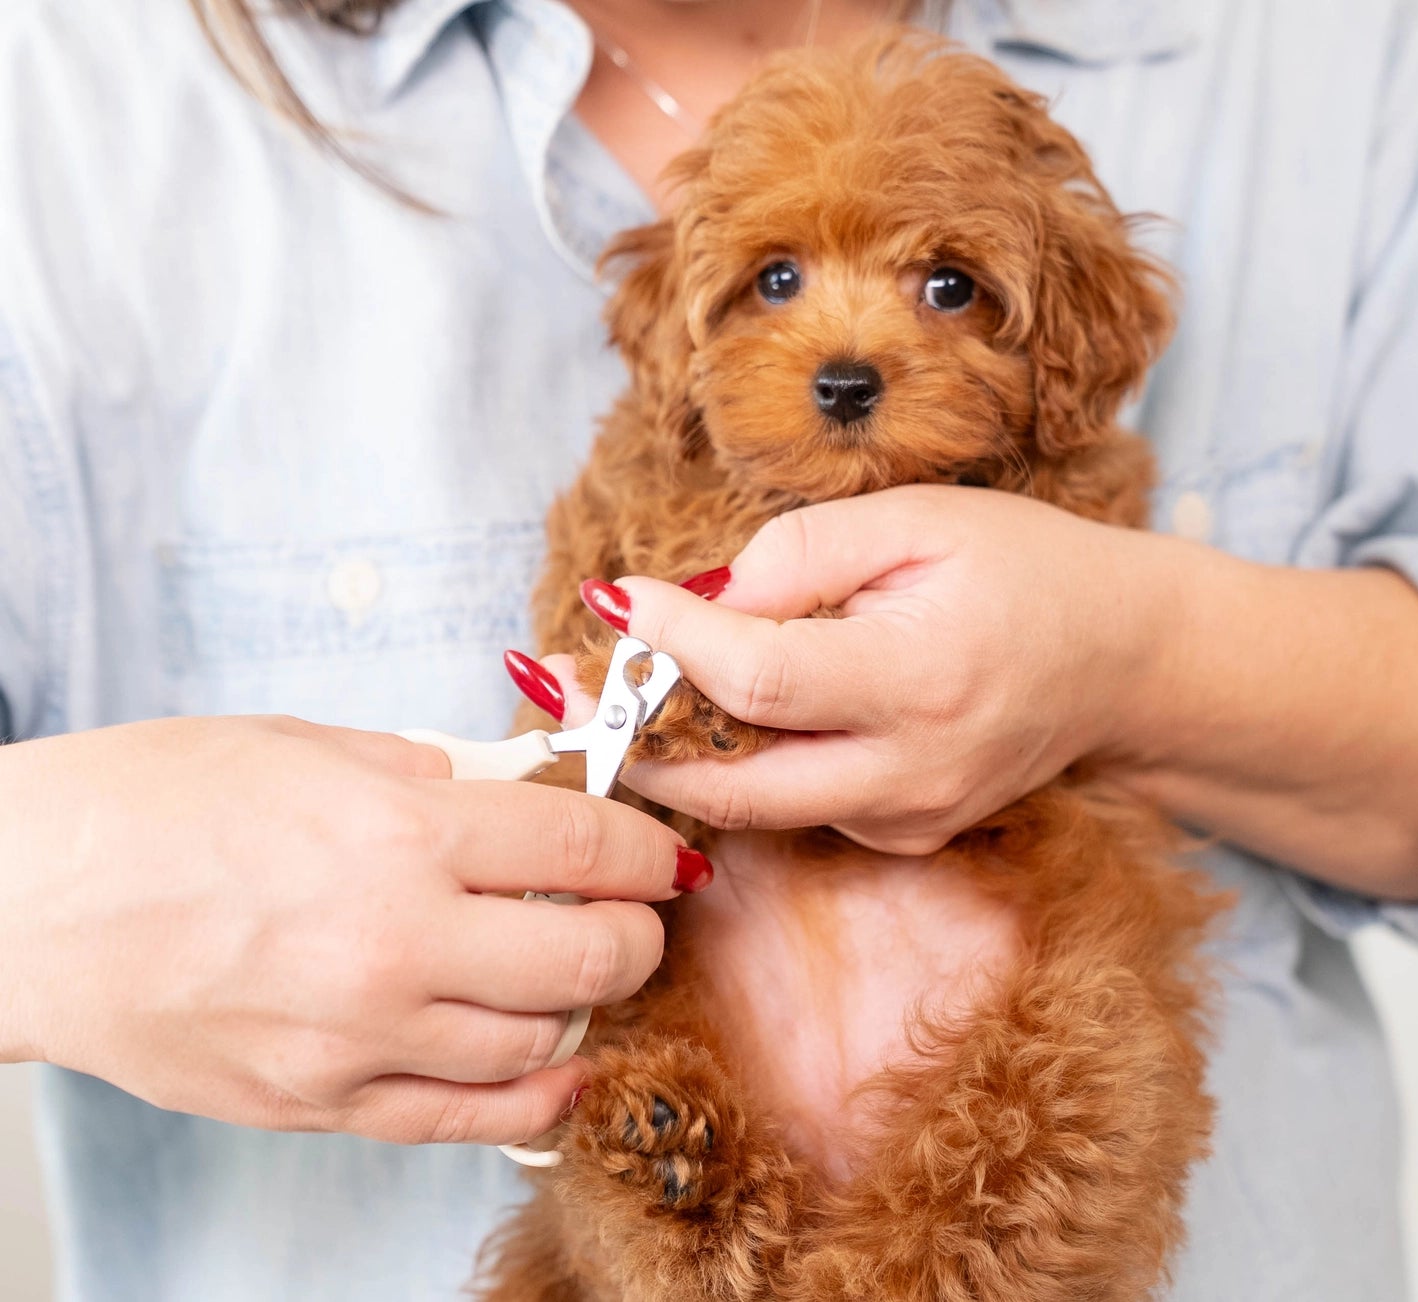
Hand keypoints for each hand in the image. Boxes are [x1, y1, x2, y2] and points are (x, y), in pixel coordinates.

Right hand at [0, 715, 703, 1143]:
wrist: (26, 900)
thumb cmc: (154, 803)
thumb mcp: (310, 747)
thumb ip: (432, 775)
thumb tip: (514, 790)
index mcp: (398, 832)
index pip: (582, 848)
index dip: (645, 849)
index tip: (660, 852)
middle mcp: (393, 944)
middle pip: (589, 959)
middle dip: (638, 935)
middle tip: (636, 915)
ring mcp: (359, 1039)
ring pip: (540, 1045)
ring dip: (583, 1006)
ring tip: (574, 971)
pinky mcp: (320, 1103)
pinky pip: (465, 1119)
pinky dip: (533, 1095)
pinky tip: (555, 1066)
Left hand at [549, 485, 1178, 853]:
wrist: (1120, 657)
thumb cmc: (1023, 567)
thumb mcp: (917, 520)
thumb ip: (801, 555)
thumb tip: (699, 602)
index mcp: (922, 678)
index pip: (761, 679)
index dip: (672, 642)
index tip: (613, 597)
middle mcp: (914, 770)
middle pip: (734, 781)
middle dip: (636, 734)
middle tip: (563, 686)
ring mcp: (910, 818)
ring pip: (757, 804)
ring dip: (681, 752)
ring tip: (624, 687)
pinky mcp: (906, 837)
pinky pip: (800, 808)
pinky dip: (748, 765)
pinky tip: (725, 712)